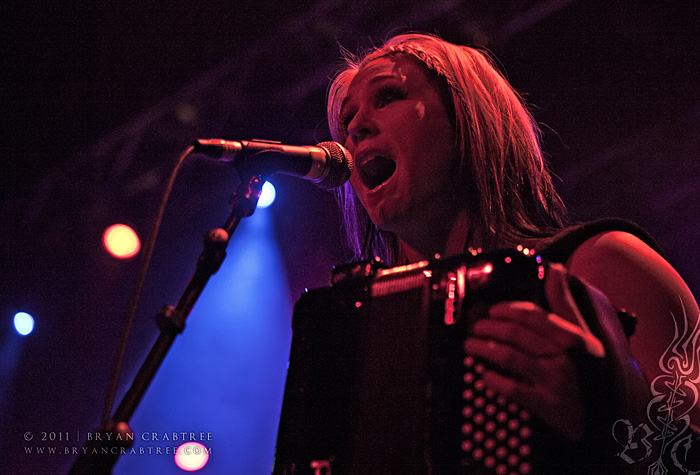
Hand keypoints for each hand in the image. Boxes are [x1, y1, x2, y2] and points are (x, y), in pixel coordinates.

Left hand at [463, 295, 587, 439]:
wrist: (601, 413)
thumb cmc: (585, 368)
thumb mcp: (581, 334)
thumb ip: (563, 302)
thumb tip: (555, 268)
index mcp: (571, 337)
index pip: (533, 316)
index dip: (507, 311)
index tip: (492, 311)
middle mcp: (562, 356)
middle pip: (517, 335)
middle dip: (490, 329)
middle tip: (476, 328)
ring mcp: (554, 381)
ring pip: (511, 357)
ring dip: (484, 349)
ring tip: (471, 346)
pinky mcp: (546, 405)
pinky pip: (513, 389)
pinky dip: (494, 380)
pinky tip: (484, 375)